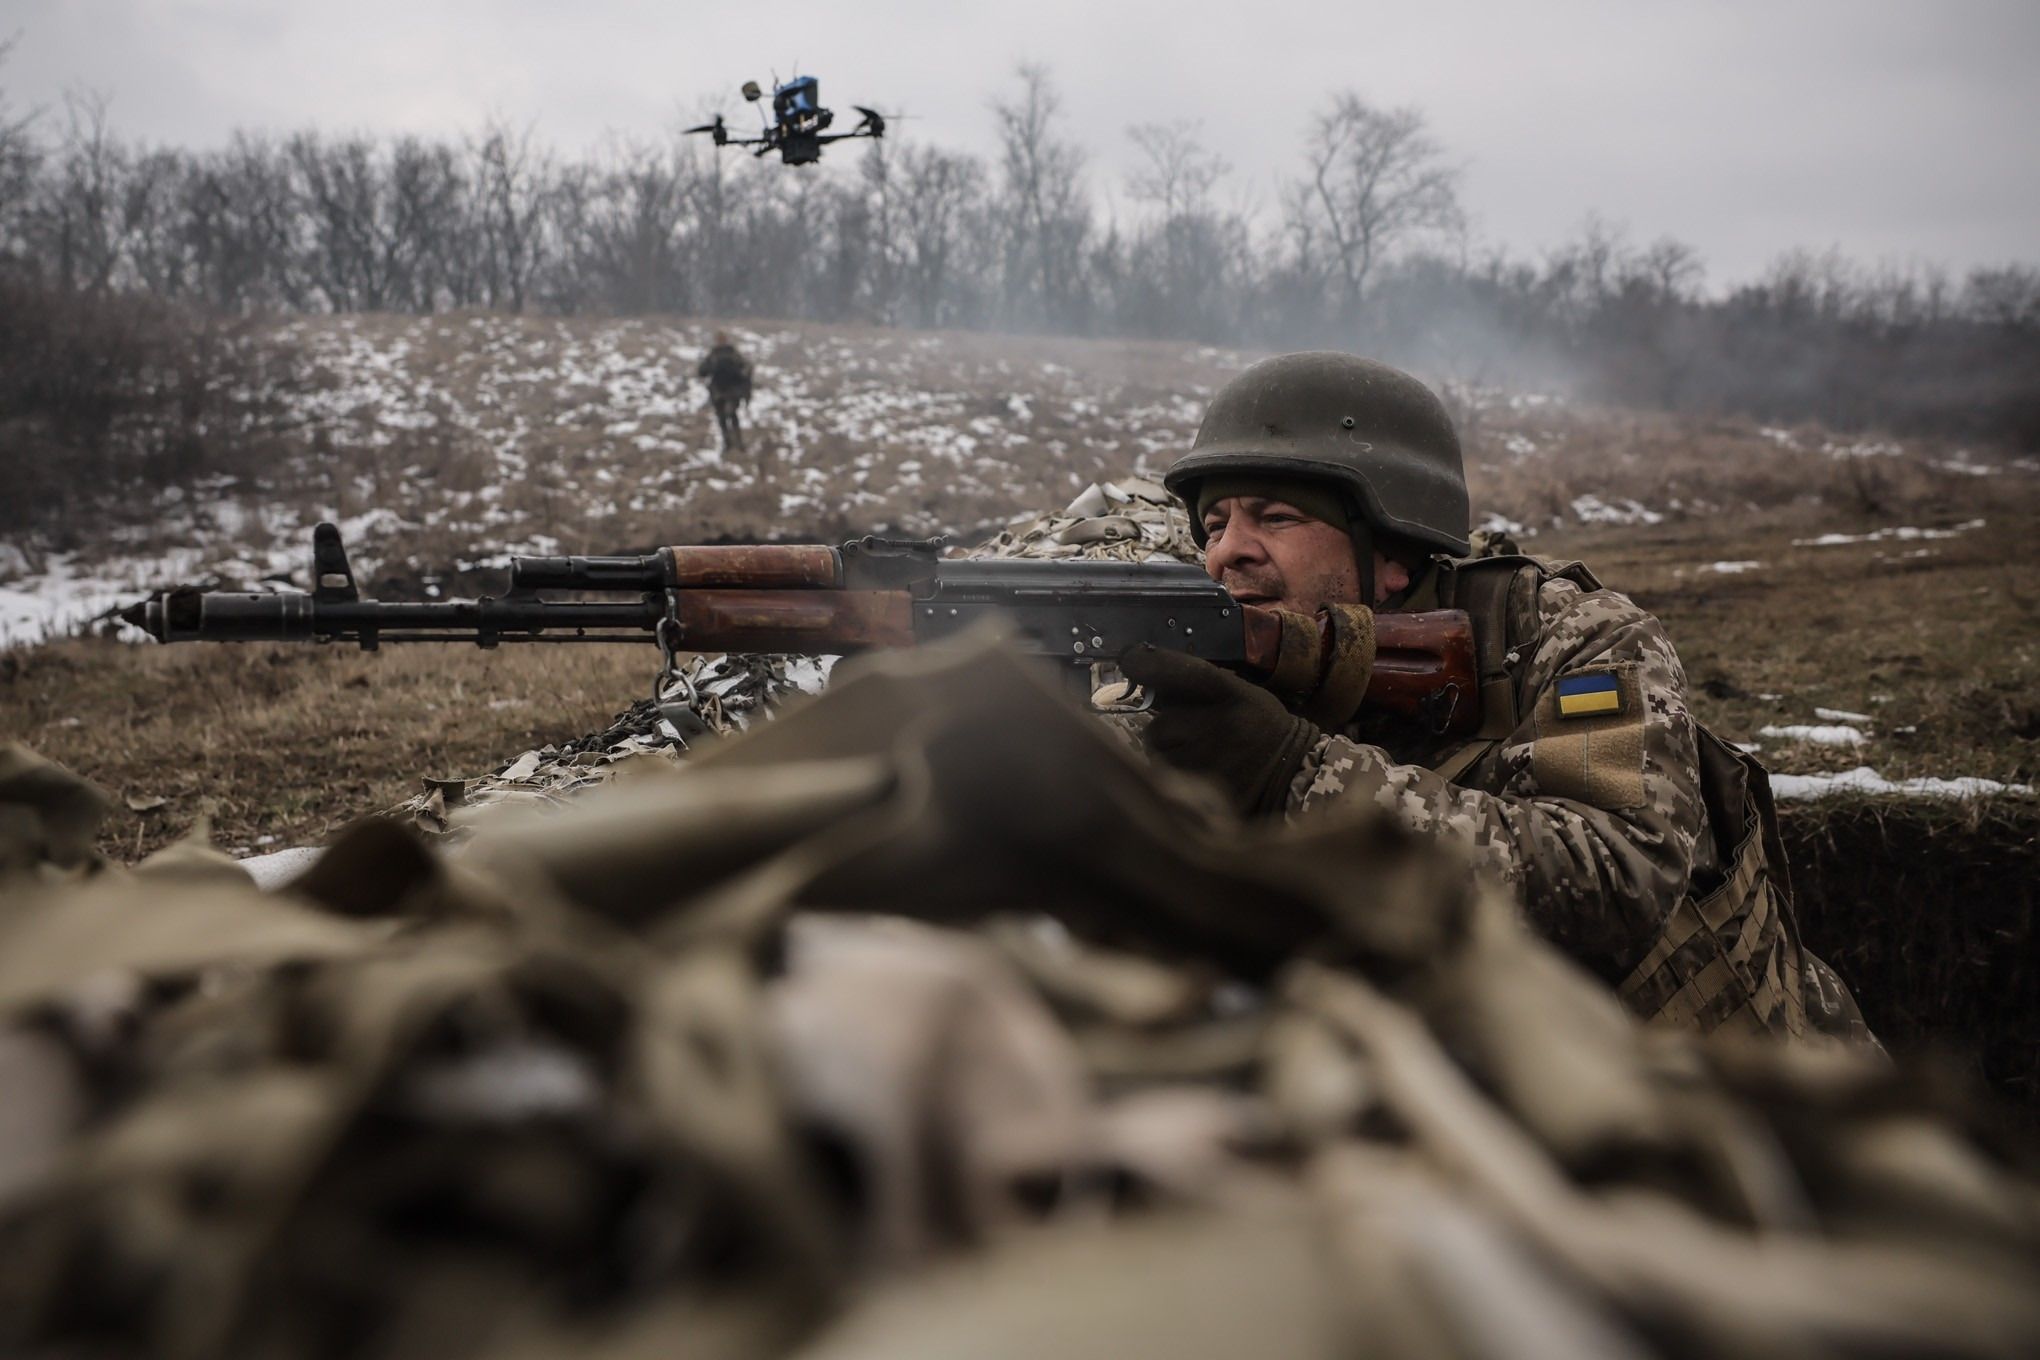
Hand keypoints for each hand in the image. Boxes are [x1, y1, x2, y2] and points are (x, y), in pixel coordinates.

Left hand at [1117, 645, 1321, 817]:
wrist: (1292, 775)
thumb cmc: (1260, 728)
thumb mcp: (1242, 694)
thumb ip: (1200, 687)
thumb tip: (1148, 679)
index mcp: (1235, 696)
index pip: (1186, 672)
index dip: (1151, 663)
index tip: (1129, 659)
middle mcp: (1222, 727)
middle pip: (1160, 724)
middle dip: (1166, 730)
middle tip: (1190, 735)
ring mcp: (1211, 762)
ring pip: (1160, 755)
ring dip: (1169, 754)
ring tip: (1199, 757)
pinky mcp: (1202, 793)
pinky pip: (1167, 779)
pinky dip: (1174, 777)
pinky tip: (1200, 775)